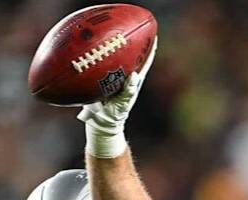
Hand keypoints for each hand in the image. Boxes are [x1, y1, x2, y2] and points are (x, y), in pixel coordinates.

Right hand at [77, 39, 156, 157]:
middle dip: (133, 42)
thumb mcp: (122, 104)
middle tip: (134, 28)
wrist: (100, 122)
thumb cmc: (114, 116)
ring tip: (116, 33)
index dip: (150, 49)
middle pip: (131, 55)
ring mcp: (113, 77)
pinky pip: (101, 64)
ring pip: (116, 58)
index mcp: (133, 81)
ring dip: (116, 47)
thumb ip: (128, 92)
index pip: (144, 62)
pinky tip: (94, 47)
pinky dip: (99, 56)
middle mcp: (124, 76)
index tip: (153, 36)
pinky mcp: (101, 79)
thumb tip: (134, 76)